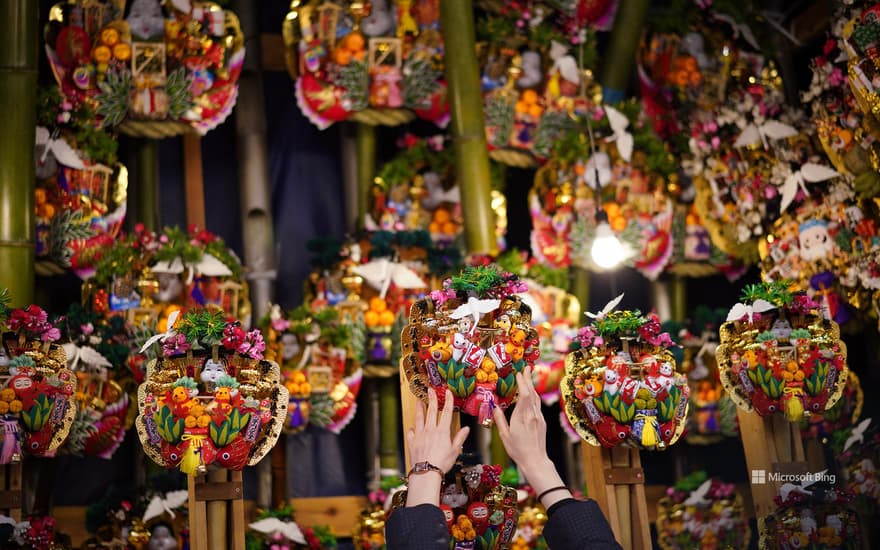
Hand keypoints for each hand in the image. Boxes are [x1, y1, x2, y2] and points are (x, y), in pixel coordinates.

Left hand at [406, 389, 469, 506]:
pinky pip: (411, 432)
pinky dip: (412, 429)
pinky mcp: (412, 442)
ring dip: (420, 409)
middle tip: (430, 390)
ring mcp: (420, 435)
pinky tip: (412, 427)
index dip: (448, 401)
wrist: (426, 472)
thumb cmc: (442, 463)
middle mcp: (430, 430)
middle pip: (432, 411)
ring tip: (419, 401)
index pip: (447, 412)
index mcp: (442, 431)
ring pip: (419, 418)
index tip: (448, 392)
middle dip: (432, 399)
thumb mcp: (455, 451)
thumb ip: (459, 438)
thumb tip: (466, 429)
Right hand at [494, 366, 570, 507]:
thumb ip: (500, 420)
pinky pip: (537, 405)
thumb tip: (495, 407)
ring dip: (532, 386)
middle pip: (531, 393)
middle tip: (526, 368)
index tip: (518, 373)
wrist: (535, 460)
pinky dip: (534, 396)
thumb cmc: (518, 450)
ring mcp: (538, 418)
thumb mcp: (504, 436)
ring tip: (529, 376)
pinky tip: (531, 394)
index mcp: (522, 418)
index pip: (523, 395)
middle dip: (528, 379)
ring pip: (536, 398)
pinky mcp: (542, 422)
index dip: (522, 383)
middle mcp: (532, 415)